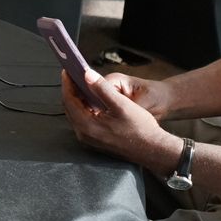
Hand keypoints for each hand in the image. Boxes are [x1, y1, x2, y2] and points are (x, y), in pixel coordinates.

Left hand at [60, 71, 179, 171]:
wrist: (152, 150)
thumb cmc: (140, 128)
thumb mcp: (121, 104)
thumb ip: (102, 88)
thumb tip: (87, 74)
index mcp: (87, 125)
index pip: (69, 100)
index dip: (68, 83)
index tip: (68, 70)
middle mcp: (84, 134)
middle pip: (70, 107)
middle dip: (71, 90)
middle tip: (74, 75)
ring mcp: (89, 139)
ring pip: (76, 114)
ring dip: (78, 99)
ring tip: (82, 84)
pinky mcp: (95, 140)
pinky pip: (83, 121)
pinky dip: (84, 108)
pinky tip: (92, 100)